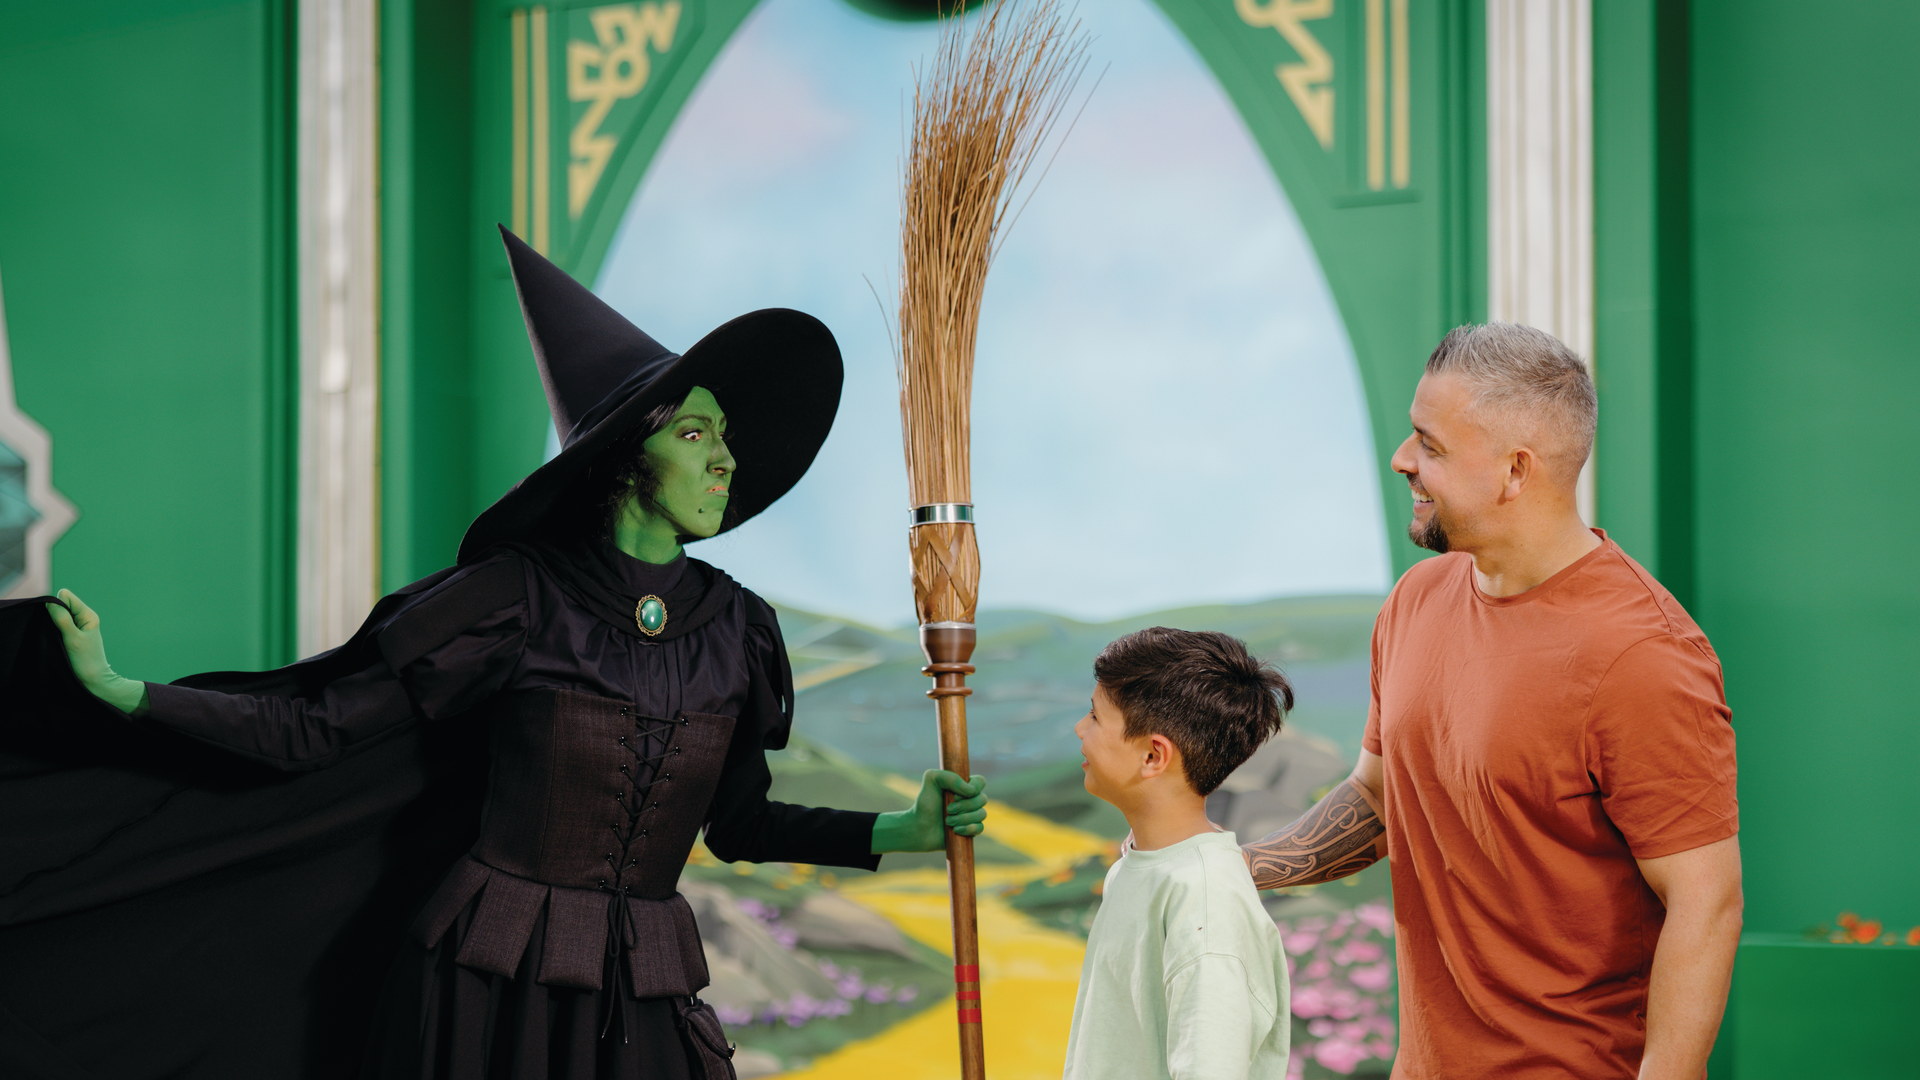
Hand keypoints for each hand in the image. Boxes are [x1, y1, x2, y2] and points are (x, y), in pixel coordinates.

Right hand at [45, 589, 147, 714]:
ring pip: (58, 614)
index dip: (56, 605)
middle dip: (53, 613)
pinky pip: (57, 624)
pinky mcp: (71, 634)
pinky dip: (53, 629)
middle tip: (57, 632)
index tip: (57, 622)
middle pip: (61, 604)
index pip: (65, 596)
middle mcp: (83, 618)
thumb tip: (51, 601)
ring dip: (52, 623)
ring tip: (56, 638)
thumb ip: (62, 618)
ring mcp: (77, 626)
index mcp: (88, 615)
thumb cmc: (85, 660)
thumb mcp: (72, 638)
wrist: (93, 680)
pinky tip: (55, 641)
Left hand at [870, 770, 987, 853]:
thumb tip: (970, 790)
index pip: (980, 782)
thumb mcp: (932, 780)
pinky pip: (980, 828)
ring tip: (948, 821)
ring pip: (982, 814)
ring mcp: (972, 815)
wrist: (918, 827)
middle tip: (948, 810)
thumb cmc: (925, 803)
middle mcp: (970, 800)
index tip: (957, 795)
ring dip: (964, 818)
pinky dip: (968, 829)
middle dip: (965, 806)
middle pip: (982, 799)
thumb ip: (949, 777)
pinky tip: (955, 830)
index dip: (974, 787)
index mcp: (964, 786)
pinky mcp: (971, 830)